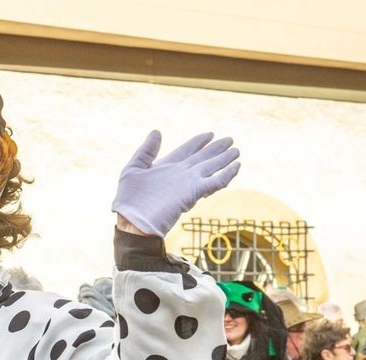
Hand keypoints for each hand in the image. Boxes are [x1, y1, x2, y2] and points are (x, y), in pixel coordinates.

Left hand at [111, 130, 240, 237]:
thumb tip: (157, 131)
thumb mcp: (133, 169)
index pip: (186, 151)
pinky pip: (214, 182)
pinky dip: (226, 175)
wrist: (133, 222)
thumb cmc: (129, 201)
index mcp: (165, 167)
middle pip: (202, 158)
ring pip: (211, 168)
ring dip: (224, 160)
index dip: (197, 142)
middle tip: (230, 140)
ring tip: (236, 151)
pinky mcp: (193, 194)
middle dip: (215, 149)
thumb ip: (146, 151)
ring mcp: (187, 183)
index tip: (209, 134)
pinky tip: (236, 167)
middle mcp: (179, 174)